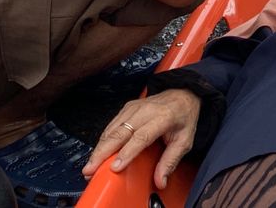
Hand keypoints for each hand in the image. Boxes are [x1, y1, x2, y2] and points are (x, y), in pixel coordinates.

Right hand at [84, 88, 201, 187]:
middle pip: (119, 133)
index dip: (127, 153)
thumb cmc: (183, 117)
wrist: (182, 95)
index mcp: (162, 117)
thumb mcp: (184, 141)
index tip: (116, 167)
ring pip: (111, 129)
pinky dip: (103, 140)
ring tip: (91, 164)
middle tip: (91, 168)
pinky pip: (111, 125)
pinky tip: (98, 152)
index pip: (141, 137)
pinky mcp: (126, 108)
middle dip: (103, 152)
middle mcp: (145, 110)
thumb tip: (160, 180)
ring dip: (99, 148)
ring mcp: (133, 108)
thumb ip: (171, 161)